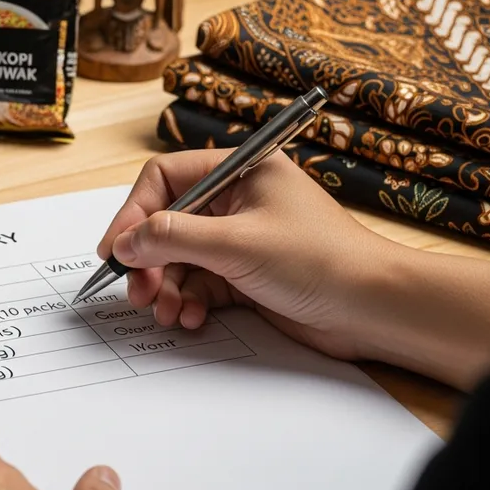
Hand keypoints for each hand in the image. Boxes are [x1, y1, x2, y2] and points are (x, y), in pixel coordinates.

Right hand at [97, 148, 397, 360]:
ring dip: (166, 288)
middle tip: (137, 292)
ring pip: (179, 259)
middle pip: (166, 223)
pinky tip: (192, 318)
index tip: (116, 250)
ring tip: (167, 312)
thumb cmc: (320, 260)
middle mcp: (235, 200)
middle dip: (149, 260)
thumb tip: (125, 243)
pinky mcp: (244, 275)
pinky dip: (188, 302)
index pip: (164, 179)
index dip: (134, 213)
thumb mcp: (236, 244)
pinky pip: (198, 284)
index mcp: (238, 171)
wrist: (373, 309)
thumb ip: (172, 238)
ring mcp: (239, 239)